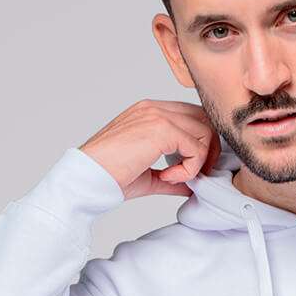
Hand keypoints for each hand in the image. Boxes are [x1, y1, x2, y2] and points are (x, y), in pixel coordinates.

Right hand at [79, 99, 221, 198]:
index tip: (192, 170)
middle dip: (207, 150)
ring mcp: (157, 115)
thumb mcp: (148, 175)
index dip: (200, 144)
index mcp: (149, 112)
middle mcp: (154, 108)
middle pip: (204, 119)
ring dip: (197, 162)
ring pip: (205, 132)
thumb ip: (173, 175)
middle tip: (194, 175)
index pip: (192, 117)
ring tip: (174, 177)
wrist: (87, 178)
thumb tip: (192, 187)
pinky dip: (189, 169)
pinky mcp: (161, 129)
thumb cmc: (110, 176)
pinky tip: (167, 177)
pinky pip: (195, 148)